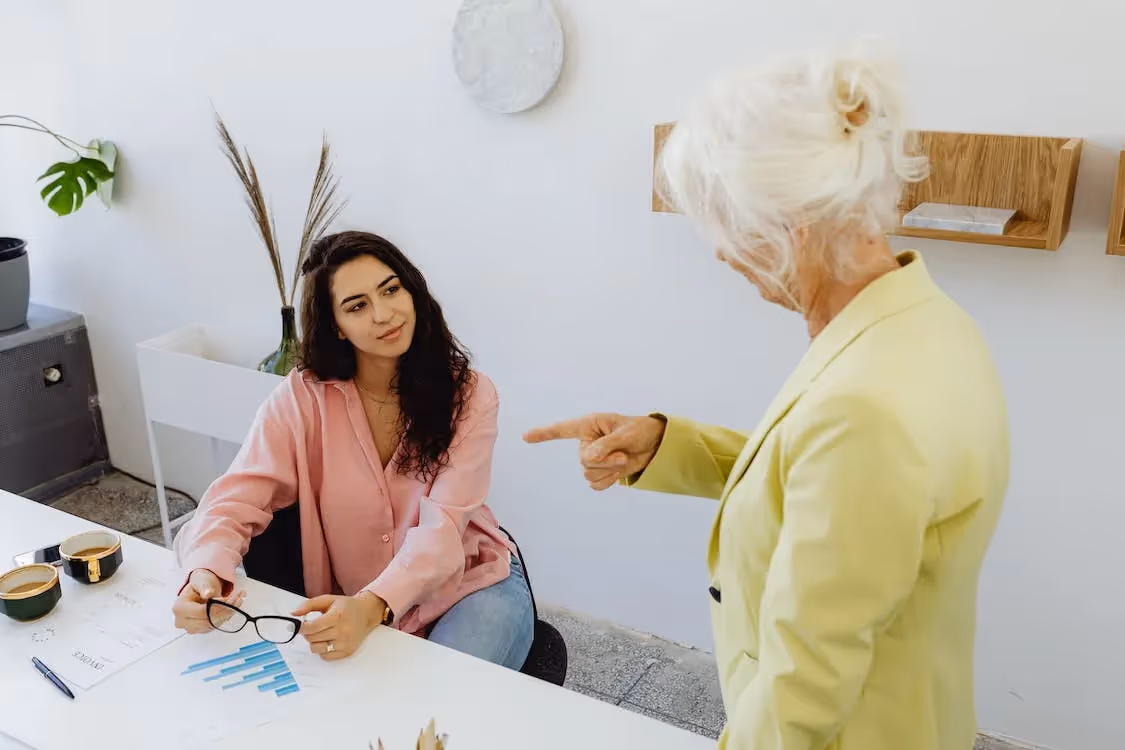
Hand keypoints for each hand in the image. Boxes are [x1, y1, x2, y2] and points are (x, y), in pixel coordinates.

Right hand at [172, 568, 245, 633]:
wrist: (201, 588)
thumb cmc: (200, 584)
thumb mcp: (202, 581)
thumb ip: (205, 587)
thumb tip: (208, 594)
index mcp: (179, 608)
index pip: (201, 612)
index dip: (216, 606)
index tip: (227, 599)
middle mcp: (182, 621)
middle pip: (208, 620)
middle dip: (225, 610)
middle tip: (237, 599)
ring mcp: (190, 627)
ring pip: (213, 624)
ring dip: (228, 613)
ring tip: (237, 600)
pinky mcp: (200, 630)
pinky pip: (215, 626)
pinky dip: (225, 616)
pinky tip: (231, 607)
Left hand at [292, 592, 384, 660]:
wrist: (366, 613)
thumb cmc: (346, 606)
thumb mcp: (328, 599)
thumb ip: (309, 604)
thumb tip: (294, 613)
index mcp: (337, 616)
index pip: (312, 627)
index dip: (302, 627)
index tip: (301, 625)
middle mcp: (343, 630)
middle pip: (312, 638)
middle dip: (308, 633)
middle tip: (313, 627)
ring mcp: (345, 643)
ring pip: (316, 649)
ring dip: (314, 642)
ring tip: (320, 634)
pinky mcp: (347, 652)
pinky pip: (325, 656)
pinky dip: (322, 650)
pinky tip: (328, 640)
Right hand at [523, 413, 666, 489]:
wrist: (655, 445)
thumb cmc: (639, 431)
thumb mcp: (624, 434)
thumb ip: (605, 445)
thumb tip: (588, 458)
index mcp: (589, 426)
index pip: (562, 430)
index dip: (543, 434)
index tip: (526, 437)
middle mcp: (587, 442)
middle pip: (582, 461)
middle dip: (605, 462)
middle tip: (622, 455)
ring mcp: (593, 458)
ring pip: (588, 474)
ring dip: (609, 471)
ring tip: (623, 460)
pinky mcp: (601, 471)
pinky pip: (596, 484)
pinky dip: (609, 480)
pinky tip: (619, 472)